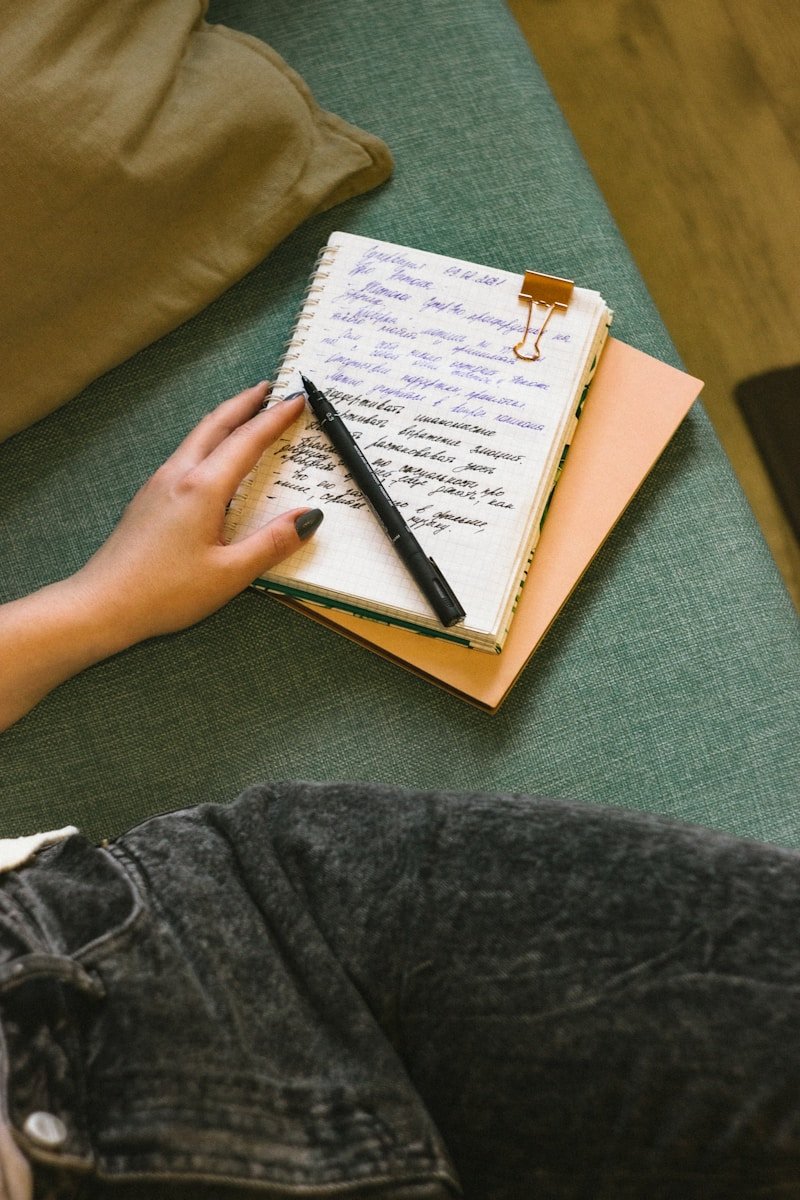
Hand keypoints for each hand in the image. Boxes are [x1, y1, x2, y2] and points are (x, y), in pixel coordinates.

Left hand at [72, 382, 319, 649]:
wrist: (102, 603)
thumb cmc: (165, 592)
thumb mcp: (230, 574)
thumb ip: (271, 542)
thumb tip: (308, 516)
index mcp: (203, 488)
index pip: (247, 441)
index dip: (275, 418)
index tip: (297, 400)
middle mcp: (179, 476)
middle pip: (216, 425)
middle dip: (245, 403)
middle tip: (270, 389)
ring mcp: (159, 484)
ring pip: (197, 438)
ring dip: (224, 420)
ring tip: (245, 415)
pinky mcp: (148, 499)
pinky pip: (185, 456)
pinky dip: (208, 443)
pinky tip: (213, 459)